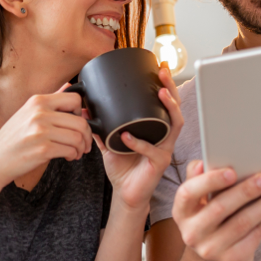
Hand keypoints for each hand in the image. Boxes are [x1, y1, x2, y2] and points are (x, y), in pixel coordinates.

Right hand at [0, 86, 92, 188]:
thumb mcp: (27, 113)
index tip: (78, 123)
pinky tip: (67, 157)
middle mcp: (39, 113)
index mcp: (37, 101)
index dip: (81, 113)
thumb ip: (49, 102)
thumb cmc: (12, 139)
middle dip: (87, 135)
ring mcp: (40, 130)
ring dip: (81, 147)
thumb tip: (69, 86)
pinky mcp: (43, 148)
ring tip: (75, 152)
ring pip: (78, 137)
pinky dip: (73, 155)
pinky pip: (70, 150)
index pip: (74, 98)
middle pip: (80, 121)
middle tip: (84, 144)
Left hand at [100, 65, 185, 210]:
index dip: (165, 84)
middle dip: (171, 88)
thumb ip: (100, 127)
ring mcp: (165, 149)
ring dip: (169, 108)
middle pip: (176, 108)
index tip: (159, 66)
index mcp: (155, 129)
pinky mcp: (159, 164)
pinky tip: (127, 135)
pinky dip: (139, 143)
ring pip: (175, 125)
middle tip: (162, 72)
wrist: (125, 194)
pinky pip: (152, 150)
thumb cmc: (123, 167)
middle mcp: (164, 136)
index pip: (165, 103)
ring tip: (160, 93)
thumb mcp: (110, 142)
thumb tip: (85, 108)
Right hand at [172, 160, 260, 260]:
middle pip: (220, 208)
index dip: (209, 181)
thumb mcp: (199, 200)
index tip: (232, 171)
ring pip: (241, 223)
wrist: (213, 256)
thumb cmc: (209, 216)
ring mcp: (209, 250)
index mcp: (182, 211)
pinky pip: (251, 239)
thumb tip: (203, 163)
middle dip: (245, 191)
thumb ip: (199, 178)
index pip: (188, 193)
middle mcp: (191, 232)